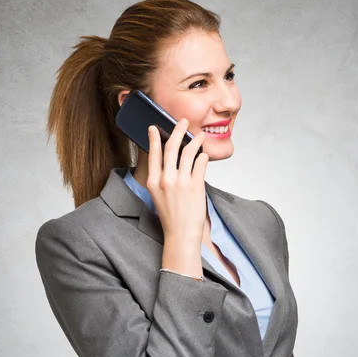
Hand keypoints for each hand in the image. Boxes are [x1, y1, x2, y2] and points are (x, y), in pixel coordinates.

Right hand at [147, 118, 208, 242]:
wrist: (181, 234)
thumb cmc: (171, 216)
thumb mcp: (158, 196)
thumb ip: (161, 177)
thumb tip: (168, 158)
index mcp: (153, 182)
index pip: (153, 154)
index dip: (154, 138)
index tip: (155, 127)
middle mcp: (166, 180)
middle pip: (172, 147)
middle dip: (178, 130)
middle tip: (183, 122)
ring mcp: (181, 182)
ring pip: (189, 152)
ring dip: (195, 140)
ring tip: (200, 135)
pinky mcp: (196, 186)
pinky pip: (201, 164)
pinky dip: (203, 157)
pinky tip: (204, 155)